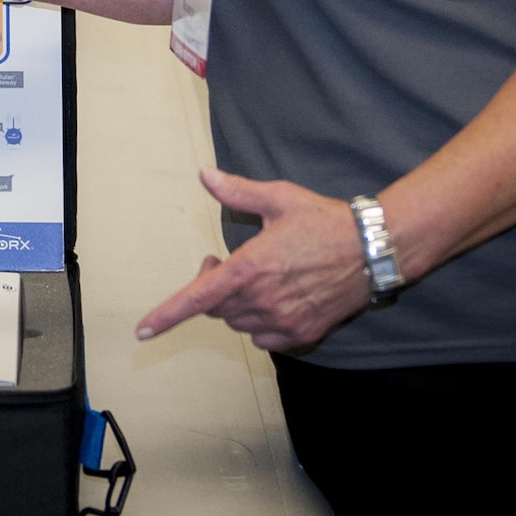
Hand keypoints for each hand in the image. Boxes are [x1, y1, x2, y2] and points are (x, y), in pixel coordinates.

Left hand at [135, 169, 372, 351]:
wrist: (373, 250)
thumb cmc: (323, 220)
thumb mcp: (278, 198)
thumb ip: (237, 192)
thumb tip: (205, 176)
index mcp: (250, 267)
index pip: (198, 298)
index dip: (166, 315)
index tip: (142, 330)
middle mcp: (263, 300)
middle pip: (216, 308)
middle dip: (212, 287)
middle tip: (223, 264)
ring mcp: (284, 320)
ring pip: (238, 323)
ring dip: (235, 304)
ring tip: (254, 278)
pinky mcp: (303, 333)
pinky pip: (264, 339)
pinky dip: (258, 323)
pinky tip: (273, 300)